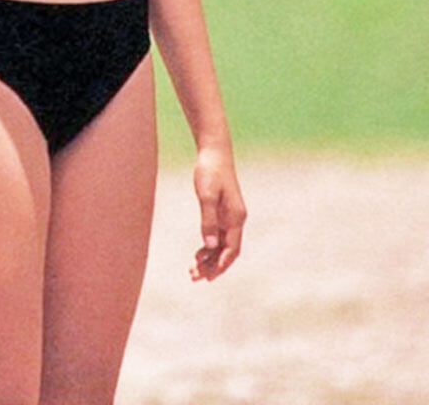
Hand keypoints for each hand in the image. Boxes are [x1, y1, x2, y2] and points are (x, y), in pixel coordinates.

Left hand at [190, 145, 246, 281]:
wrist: (213, 152)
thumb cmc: (210, 172)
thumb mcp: (206, 196)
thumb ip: (208, 221)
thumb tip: (209, 246)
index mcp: (236, 217)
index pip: (231, 249)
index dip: (221, 265)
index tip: (208, 277)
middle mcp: (236, 220)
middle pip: (227, 251)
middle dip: (213, 266)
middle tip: (194, 277)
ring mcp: (230, 216)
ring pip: (222, 245)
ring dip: (210, 259)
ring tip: (193, 270)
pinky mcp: (222, 212)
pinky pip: (218, 236)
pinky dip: (209, 247)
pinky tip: (198, 254)